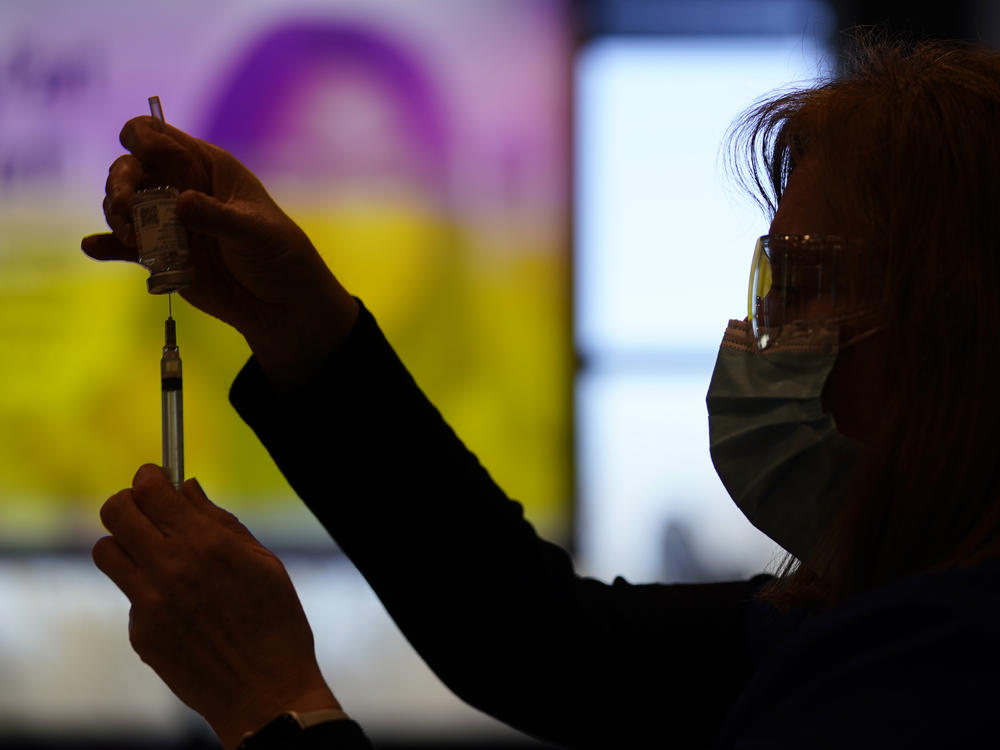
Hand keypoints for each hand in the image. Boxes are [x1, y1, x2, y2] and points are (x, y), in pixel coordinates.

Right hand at [82, 116, 358, 386]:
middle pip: (130, 168)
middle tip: (127, 211)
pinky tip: (93, 247)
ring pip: (123, 204)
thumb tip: (179, 203)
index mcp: (206, 166)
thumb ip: (217, 217)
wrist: (280, 304)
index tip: (147, 163)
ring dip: (116, 216)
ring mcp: (168, 220)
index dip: (144, 140)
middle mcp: (181, 186)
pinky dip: (107, 245)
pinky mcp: (161, 253)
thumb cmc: (279, 256)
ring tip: (134, 241)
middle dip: (120, 183)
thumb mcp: (255, 232)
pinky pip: (124, 245)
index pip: (158, 134)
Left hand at [93, 465, 340, 749]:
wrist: (266, 693)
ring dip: (125, 544)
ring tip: (154, 554)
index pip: (151, 489)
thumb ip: (219, 521)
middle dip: (130, 502)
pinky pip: (129, 595)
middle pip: (115, 512)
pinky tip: (180, 607)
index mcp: (206, 544)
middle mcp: (170, 568)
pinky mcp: (141, 634)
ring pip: (105, 551)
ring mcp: (150, 604)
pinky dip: (146, 590)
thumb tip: (186, 488)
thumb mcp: (263, 562)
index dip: (150, 476)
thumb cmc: (276, 623)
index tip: (157, 478)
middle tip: (148, 511)